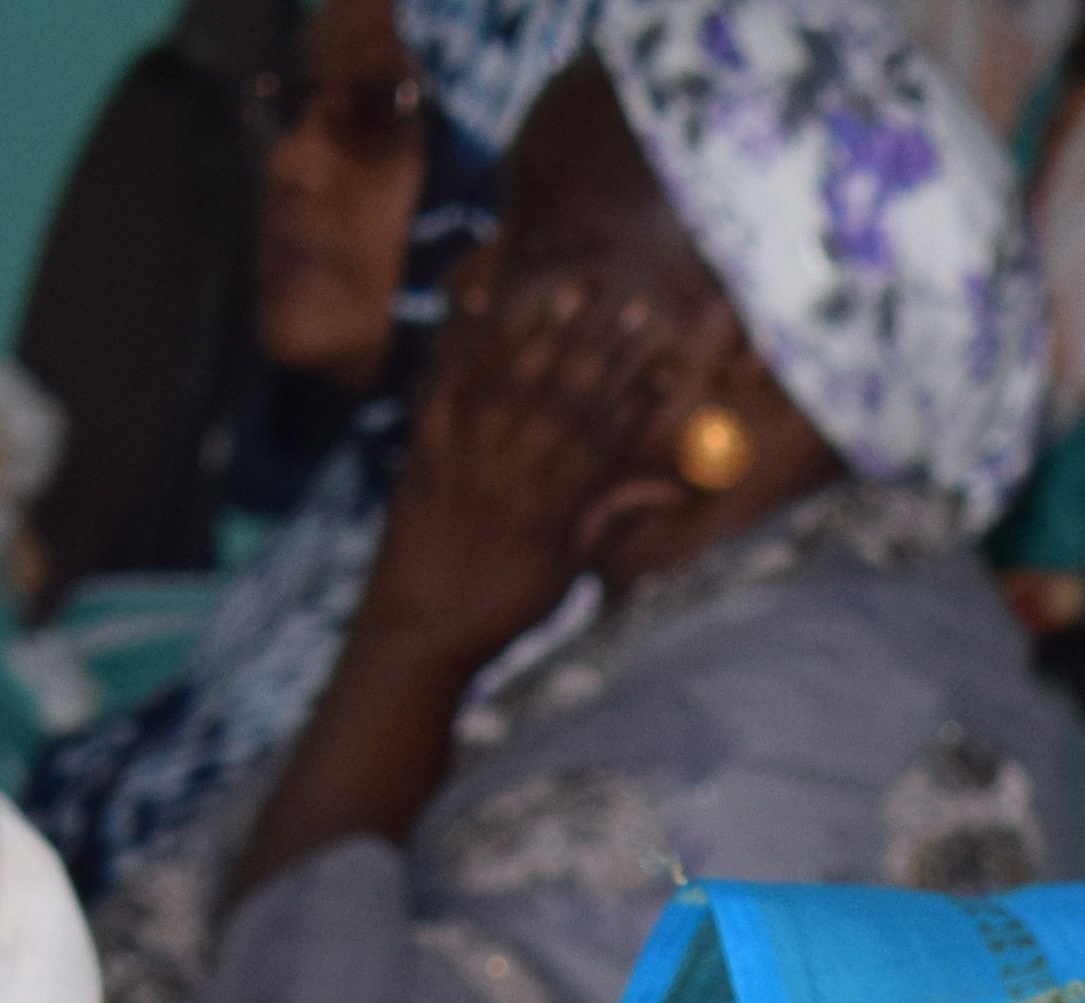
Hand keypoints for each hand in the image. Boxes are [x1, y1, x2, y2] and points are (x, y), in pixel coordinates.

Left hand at [366, 258, 716, 669]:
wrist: (417, 631)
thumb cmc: (498, 608)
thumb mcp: (563, 570)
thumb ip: (604, 516)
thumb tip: (665, 488)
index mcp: (552, 508)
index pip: (605, 439)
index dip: (639, 397)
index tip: (667, 360)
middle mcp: (513, 475)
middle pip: (566, 400)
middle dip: (602, 348)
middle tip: (630, 302)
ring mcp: (466, 457)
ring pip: (513, 385)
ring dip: (546, 332)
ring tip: (572, 289)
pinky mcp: (424, 448)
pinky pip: (444, 386)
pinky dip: (460, 342)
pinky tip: (479, 300)